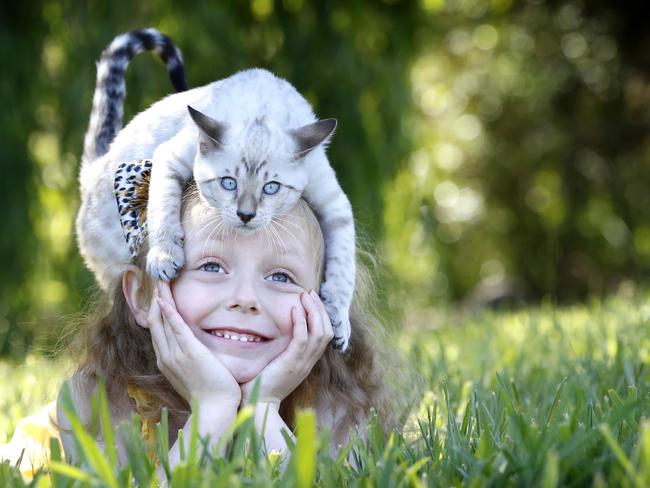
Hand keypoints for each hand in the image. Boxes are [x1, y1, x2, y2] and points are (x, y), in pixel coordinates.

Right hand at [148, 281, 240, 407]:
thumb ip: (188, 359)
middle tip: (157, 278)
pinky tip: (164, 300)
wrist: (215, 409)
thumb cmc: (209, 393)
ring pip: (161, 321)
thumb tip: (191, 349)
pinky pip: (175, 328)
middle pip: (154, 321)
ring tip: (160, 280)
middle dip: (154, 299)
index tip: (157, 293)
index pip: (156, 329)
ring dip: (160, 299)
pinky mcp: (189, 352)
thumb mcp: (193, 373)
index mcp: (166, 360)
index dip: (155, 309)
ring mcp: (175, 354)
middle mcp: (165, 356)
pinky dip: (169, 313)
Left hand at [240, 290, 333, 406]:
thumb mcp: (276, 366)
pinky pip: (302, 339)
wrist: (258, 406)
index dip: (321, 316)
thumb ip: (280, 350)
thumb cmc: (261, 386)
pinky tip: (294, 310)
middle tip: (310, 294)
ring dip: (313, 311)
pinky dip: (301, 322)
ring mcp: (302, 363)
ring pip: (319, 332)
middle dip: (320, 309)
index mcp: (307, 361)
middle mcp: (309, 362)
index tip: (311, 301)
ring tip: (305, 296)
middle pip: (326, 330)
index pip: (324, 334)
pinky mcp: (292, 363)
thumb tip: (269, 331)